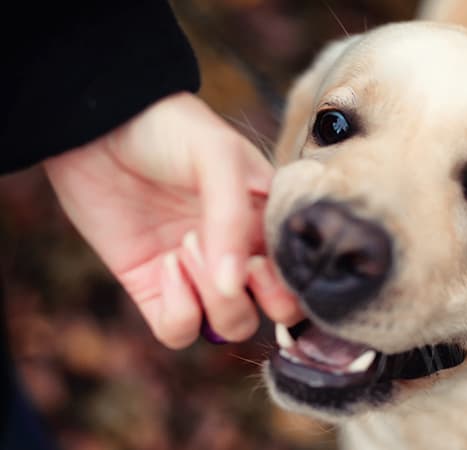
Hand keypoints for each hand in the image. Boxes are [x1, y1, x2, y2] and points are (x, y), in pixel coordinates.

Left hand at [44, 92, 301, 348]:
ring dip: (214, 300)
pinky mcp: (155, 289)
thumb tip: (234, 286)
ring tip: (186, 247)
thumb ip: (233, 219)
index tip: (259, 257)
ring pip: (231, 326)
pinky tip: (166, 265)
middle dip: (257, 298)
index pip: (301, 277)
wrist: (99, 125)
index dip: (287, 282)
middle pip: (275, 312)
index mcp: (270, 223)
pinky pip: (179, 331)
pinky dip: (179, 311)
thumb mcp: (218, 158)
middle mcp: (242, 254)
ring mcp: (200, 275)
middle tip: (234, 264)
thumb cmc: (171, 130)